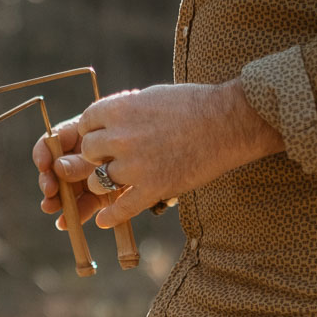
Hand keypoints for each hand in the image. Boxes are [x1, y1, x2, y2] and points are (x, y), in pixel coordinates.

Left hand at [35, 79, 283, 228]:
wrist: (229, 122)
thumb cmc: (194, 104)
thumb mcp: (151, 96)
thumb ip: (125, 110)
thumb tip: (107, 121)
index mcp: (120, 109)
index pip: (86, 124)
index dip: (92, 132)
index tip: (100, 137)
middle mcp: (121, 137)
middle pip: (89, 153)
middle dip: (97, 156)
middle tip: (109, 159)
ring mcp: (135, 165)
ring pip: (98, 181)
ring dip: (103, 183)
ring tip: (114, 183)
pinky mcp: (153, 188)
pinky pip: (122, 209)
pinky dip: (110, 217)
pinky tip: (103, 221)